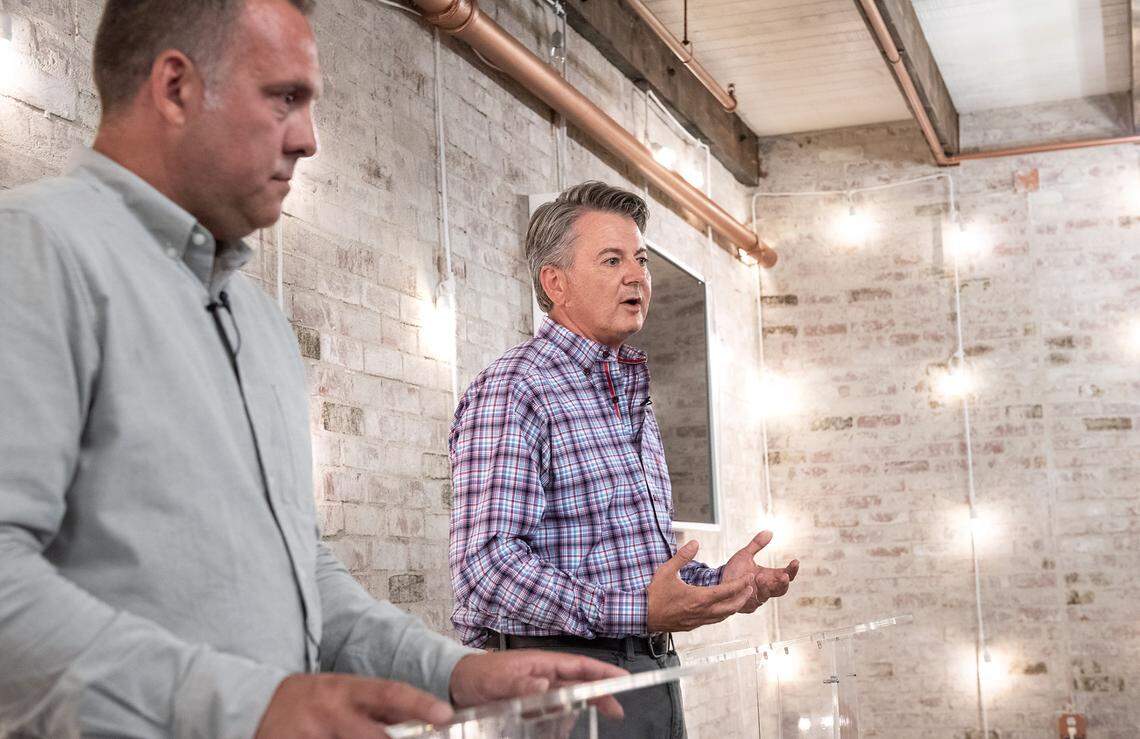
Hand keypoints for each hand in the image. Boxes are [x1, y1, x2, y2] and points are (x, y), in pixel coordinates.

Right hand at [254, 673, 452, 738]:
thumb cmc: (308, 701)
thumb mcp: (342, 693)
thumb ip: (376, 704)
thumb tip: (421, 712)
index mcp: (344, 689)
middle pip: (374, 735)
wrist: (252, 705)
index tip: (445, 714)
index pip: (390, 692)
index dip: (419, 704)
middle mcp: (328, 708)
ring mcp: (309, 732)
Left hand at [450, 649, 627, 718]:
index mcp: (543, 663)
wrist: (459, 684)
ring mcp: (540, 690)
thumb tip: (547, 687)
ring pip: (569, 700)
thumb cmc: (479, 675)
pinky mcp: (532, 704)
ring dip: (580, 710)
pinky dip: (560, 721)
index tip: (624, 680)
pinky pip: (553, 713)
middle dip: (600, 695)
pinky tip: (561, 731)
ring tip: (582, 724)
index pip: (580, 666)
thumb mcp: (498, 681)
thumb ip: (521, 685)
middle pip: (581, 684)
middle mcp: (546, 675)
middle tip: (617, 712)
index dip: (603, 673)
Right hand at [647, 540, 754, 632]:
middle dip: (743, 596)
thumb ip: (682, 556)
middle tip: (750, 587)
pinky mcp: (692, 625)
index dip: (741, 583)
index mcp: (698, 597)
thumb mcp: (666, 570)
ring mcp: (698, 620)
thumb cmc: (654, 593)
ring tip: (740, 597)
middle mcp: (702, 612)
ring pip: (723, 616)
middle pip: (731, 607)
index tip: (749, 576)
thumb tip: (695, 542)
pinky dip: (722, 613)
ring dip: (734, 606)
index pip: (726, 590)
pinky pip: (713, 620)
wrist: (642, 615)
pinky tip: (721, 607)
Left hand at [721, 530, 799, 613]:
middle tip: (784, 575)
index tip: (795, 561)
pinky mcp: (747, 605)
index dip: (792, 570)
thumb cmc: (735, 569)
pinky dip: (752, 595)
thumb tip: (769, 531)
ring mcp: (758, 597)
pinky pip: (753, 602)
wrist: (719, 581)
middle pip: (781, 589)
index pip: (786, 574)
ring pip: (768, 595)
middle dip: (784, 583)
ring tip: (760, 577)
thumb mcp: (745, 554)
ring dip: (766, 587)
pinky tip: (749, 588)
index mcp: (769, 576)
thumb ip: (757, 544)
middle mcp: (766, 588)